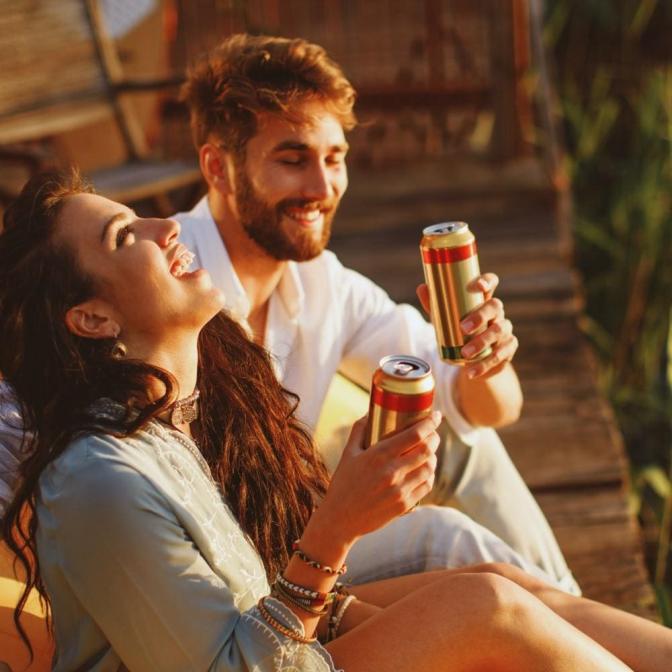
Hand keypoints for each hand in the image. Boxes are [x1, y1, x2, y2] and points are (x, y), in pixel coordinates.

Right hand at [316, 412, 440, 545]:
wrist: (339, 519)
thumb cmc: (343, 483)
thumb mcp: (348, 453)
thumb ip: (359, 430)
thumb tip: (370, 411)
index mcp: (378, 455)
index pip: (414, 435)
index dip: (430, 423)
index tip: (436, 415)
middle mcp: (392, 472)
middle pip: (426, 449)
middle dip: (434, 437)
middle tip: (433, 432)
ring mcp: (400, 490)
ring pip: (430, 468)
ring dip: (433, 456)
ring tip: (429, 451)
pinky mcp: (404, 505)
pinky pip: (426, 486)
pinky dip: (430, 475)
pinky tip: (426, 470)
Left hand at [417, 273, 517, 378]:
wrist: (472, 361)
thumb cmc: (458, 333)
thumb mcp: (445, 319)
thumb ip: (435, 305)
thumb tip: (422, 287)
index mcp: (482, 300)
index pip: (490, 283)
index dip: (487, 281)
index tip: (479, 286)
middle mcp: (497, 312)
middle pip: (495, 307)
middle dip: (480, 316)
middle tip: (463, 328)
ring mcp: (504, 330)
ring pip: (498, 331)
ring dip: (481, 343)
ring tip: (465, 354)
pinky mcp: (508, 348)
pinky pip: (501, 355)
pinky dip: (485, 365)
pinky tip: (471, 372)